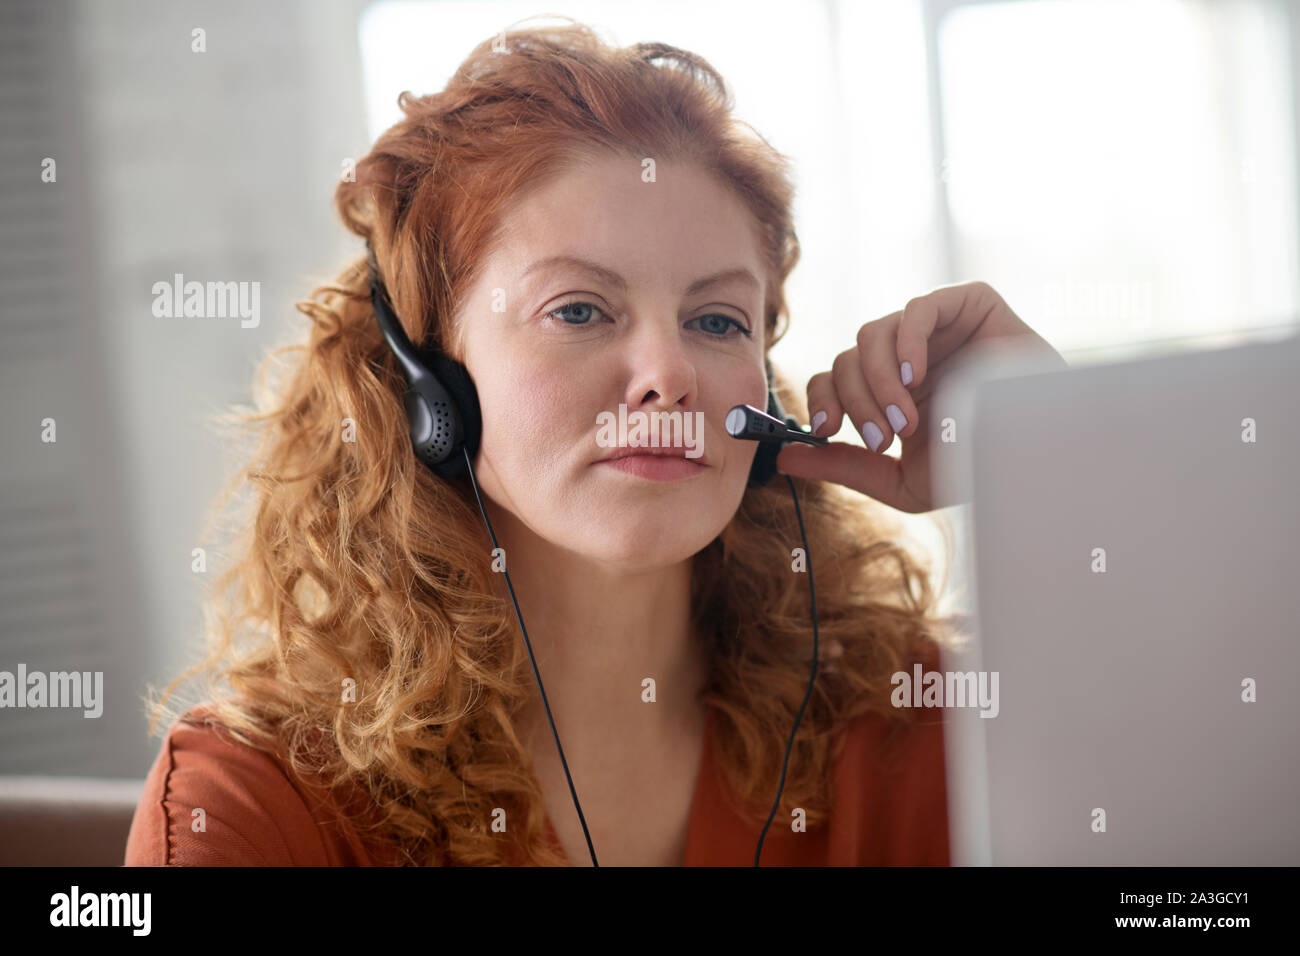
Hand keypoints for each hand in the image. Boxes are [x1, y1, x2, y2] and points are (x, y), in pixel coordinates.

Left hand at [775, 281, 1066, 512]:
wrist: (1038, 459)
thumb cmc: (977, 470)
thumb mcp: (898, 480)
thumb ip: (843, 466)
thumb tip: (783, 457)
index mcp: (888, 389)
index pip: (834, 376)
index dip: (824, 399)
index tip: (829, 431)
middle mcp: (907, 354)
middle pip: (847, 356)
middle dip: (855, 401)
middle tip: (884, 437)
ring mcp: (936, 329)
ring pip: (872, 333)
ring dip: (877, 382)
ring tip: (906, 420)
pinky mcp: (970, 306)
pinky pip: (919, 308)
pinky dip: (907, 341)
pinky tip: (916, 378)